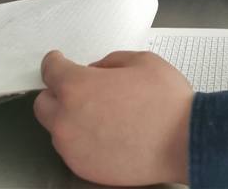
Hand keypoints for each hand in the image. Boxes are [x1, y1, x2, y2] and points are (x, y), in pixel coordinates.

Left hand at [34, 50, 192, 185]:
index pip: (50, 70)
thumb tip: (99, 70)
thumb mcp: (144, 61)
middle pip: (43, 103)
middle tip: (82, 90)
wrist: (183, 141)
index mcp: (78, 86)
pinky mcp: (83, 166)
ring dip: (72, 118)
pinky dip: (85, 140)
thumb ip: (112, 61)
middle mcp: (67, 118)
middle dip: (59, 92)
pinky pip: (74, 149)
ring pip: (58, 129)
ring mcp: (73, 147)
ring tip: (104, 115)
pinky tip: (111, 134)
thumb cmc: (167, 101)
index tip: (57, 61)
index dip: (54, 62)